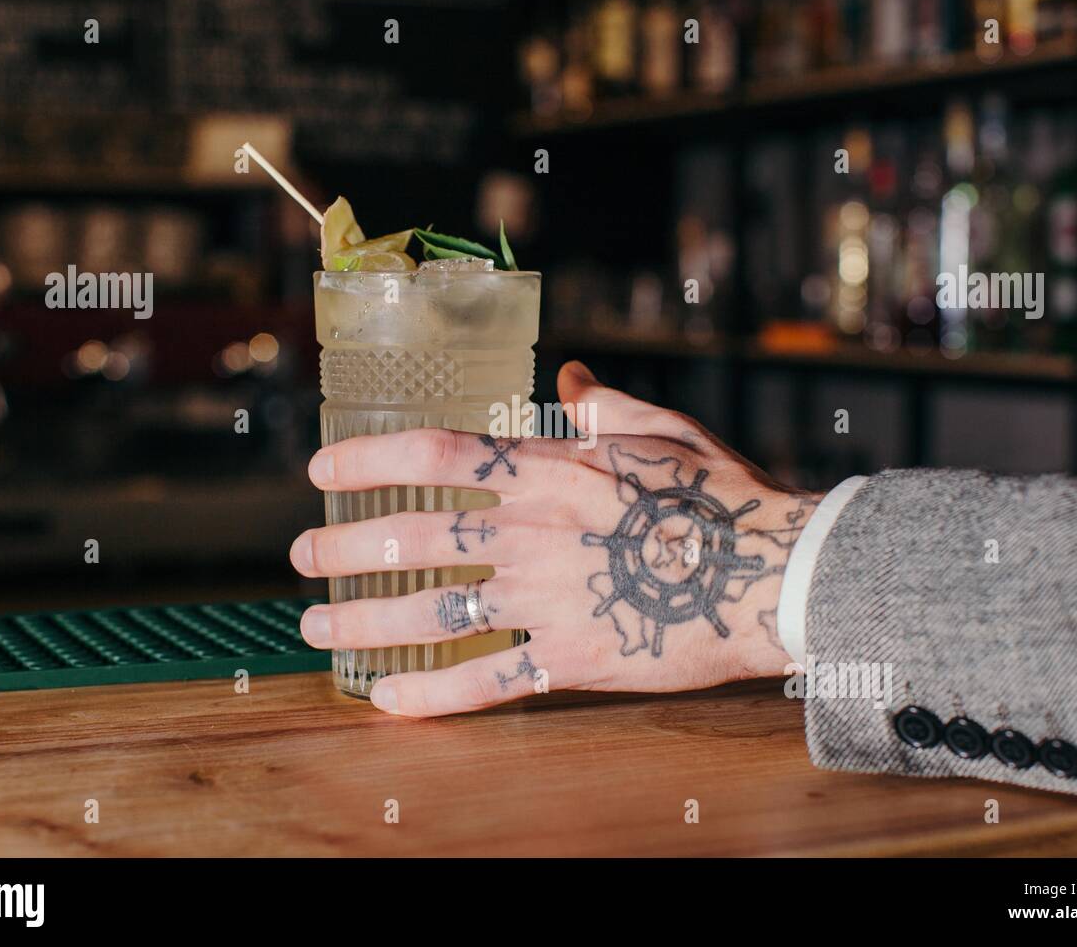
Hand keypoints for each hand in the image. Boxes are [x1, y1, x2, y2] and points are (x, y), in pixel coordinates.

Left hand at [290, 361, 821, 716]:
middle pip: (415, 539)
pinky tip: (387, 699)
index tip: (322, 472)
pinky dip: (431, 694)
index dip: (368, 463)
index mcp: (552, 471)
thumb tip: (569, 378)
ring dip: (365, 621)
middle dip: (346, 548)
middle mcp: (533, 534)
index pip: (437, 456)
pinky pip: (486, 680)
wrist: (774, 576)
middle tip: (302, 558)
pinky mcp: (570, 658)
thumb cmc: (723, 499)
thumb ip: (606, 405)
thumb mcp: (665, 432)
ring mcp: (547, 599)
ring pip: (433, 613)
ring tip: (318, 627)